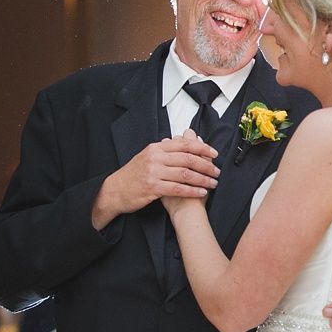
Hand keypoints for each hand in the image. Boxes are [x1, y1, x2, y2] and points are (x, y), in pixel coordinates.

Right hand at [92, 129, 218, 229]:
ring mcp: (154, 173)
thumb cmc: (133, 174)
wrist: (114, 190)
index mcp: (156, 148)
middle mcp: (155, 158)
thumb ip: (166, 149)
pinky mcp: (153, 188)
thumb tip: (186, 139)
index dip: (202, 148)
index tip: (214, 153)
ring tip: (213, 183)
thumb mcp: (148, 156)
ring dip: (202, 179)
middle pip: (188, 159)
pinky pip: (178, 188)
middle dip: (206, 165)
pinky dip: (192, 191)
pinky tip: (201, 193)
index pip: (184, 144)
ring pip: (185, 174)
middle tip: (216, 171)